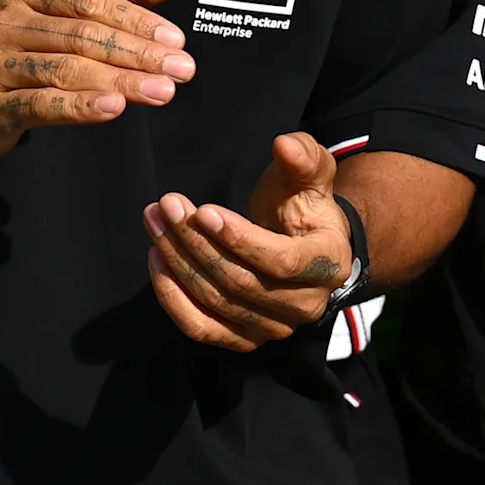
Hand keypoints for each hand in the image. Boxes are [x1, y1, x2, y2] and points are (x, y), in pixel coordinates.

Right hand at [0, 0, 194, 158]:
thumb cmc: (12, 46)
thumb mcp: (54, 10)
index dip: (136, 18)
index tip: (177, 39)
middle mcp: (5, 22)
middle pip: (83, 35)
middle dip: (138, 53)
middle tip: (183, 69)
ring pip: (67, 69)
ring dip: (121, 81)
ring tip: (163, 92)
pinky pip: (42, 103)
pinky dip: (80, 105)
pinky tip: (114, 107)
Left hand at [143, 131, 351, 351]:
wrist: (303, 248)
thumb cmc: (303, 206)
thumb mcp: (310, 176)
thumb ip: (303, 156)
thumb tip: (284, 144)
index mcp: (328, 263)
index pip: (281, 261)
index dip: (238, 238)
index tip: (202, 211)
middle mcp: (306, 305)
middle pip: (240, 282)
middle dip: (196, 242)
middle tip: (167, 206)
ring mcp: (274, 328)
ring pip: (216, 302)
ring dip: (178, 261)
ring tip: (156, 222)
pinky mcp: (244, 340)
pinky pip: (201, 328)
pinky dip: (172, 298)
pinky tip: (156, 260)